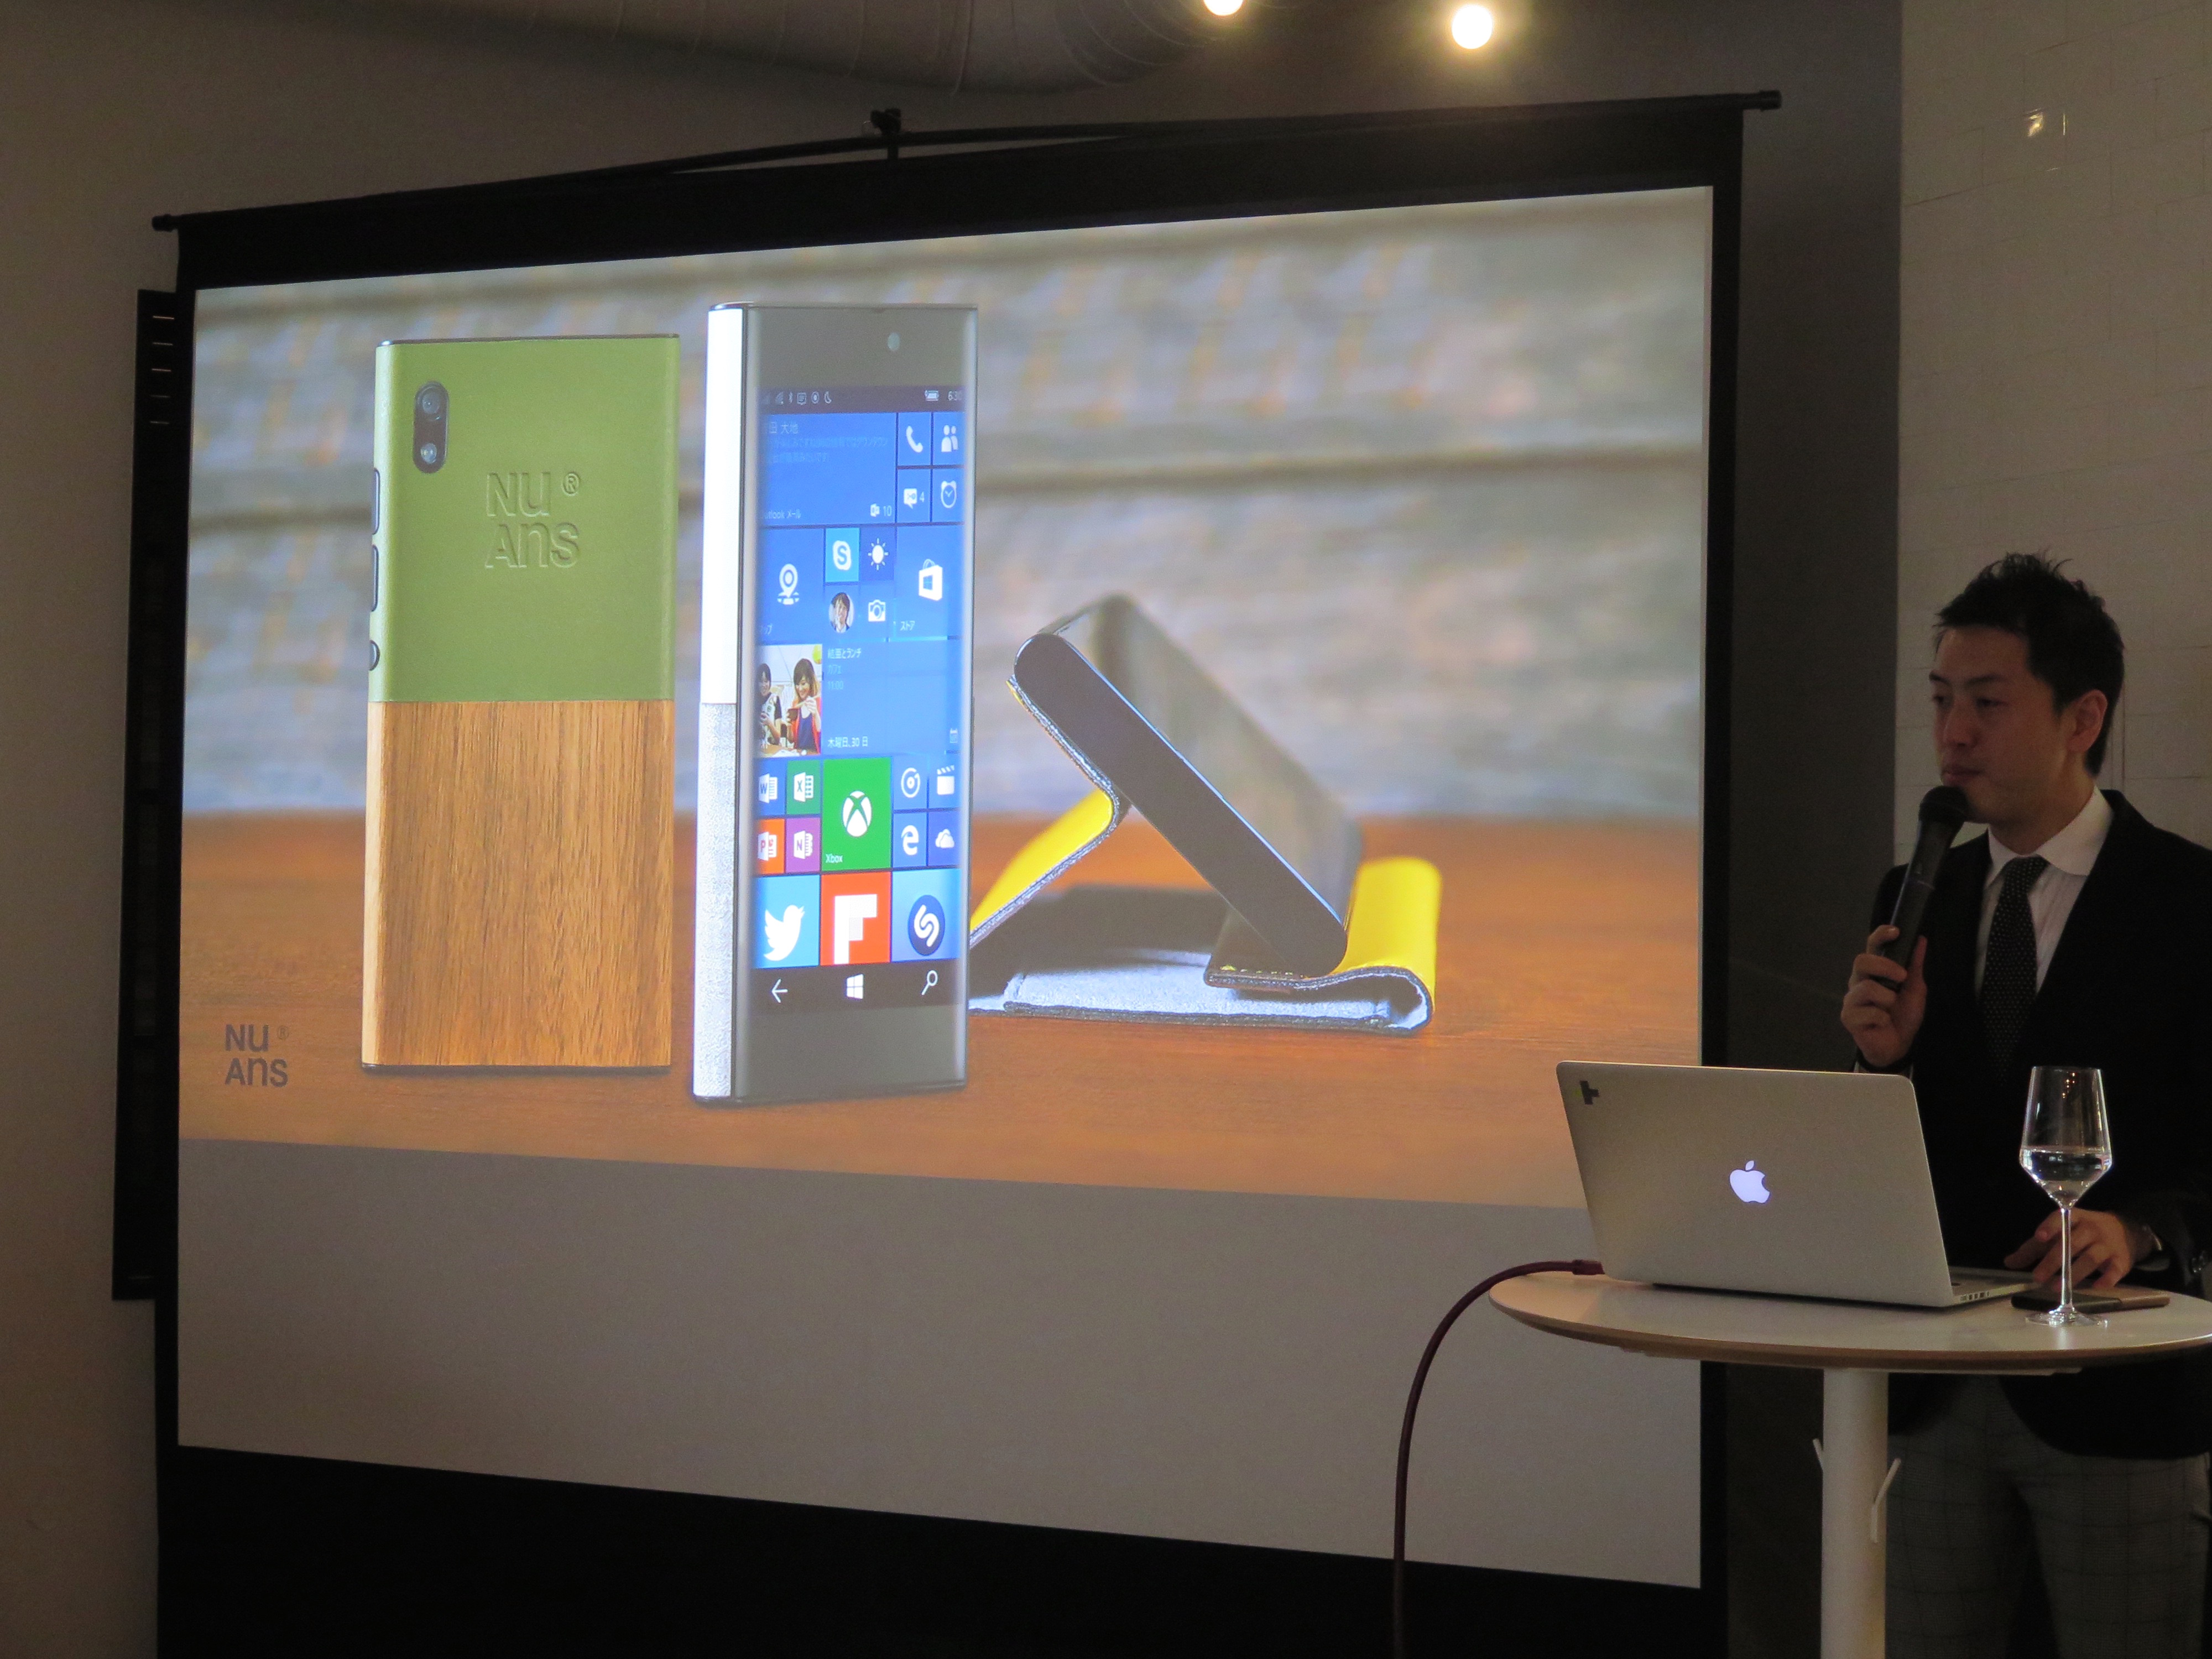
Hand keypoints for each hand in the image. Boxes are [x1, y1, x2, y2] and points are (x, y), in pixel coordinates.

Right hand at [1842, 927, 1925, 1068]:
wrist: (1898, 1044)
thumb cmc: (1903, 1015)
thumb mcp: (1915, 989)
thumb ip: (1915, 966)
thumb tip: (1921, 940)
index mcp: (1873, 972)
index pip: (1871, 947)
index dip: (1880, 936)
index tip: (1896, 931)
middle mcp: (1858, 981)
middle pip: (1861, 961)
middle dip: (1884, 966)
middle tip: (1902, 977)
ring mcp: (1851, 999)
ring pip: (1866, 987)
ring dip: (1887, 999)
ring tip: (1891, 1009)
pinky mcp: (1848, 1017)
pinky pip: (1867, 1011)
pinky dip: (1882, 1018)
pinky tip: (1883, 1023)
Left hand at [2004, 1210, 2155, 1289]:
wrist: (2125, 1231)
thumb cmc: (2082, 1232)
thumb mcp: (2060, 1233)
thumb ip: (2034, 1247)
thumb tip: (2009, 1263)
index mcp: (2074, 1218)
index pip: (2061, 1219)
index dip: (2050, 1227)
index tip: (2039, 1237)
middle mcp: (2092, 1229)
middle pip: (2072, 1243)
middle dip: (2053, 1260)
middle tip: (2037, 1277)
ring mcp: (2108, 1245)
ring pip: (2090, 1258)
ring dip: (2073, 1273)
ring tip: (2055, 1288)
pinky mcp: (2122, 1261)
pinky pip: (2115, 1270)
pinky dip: (2106, 1279)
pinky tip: (2096, 1287)